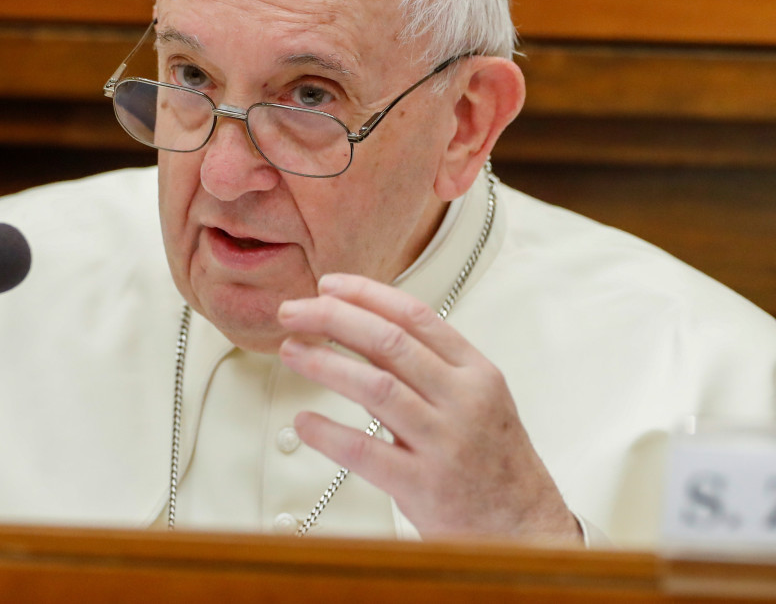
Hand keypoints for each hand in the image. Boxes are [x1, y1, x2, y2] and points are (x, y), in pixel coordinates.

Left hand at [276, 273, 580, 542]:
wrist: (527, 531)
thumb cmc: (493, 463)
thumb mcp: (477, 402)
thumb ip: (429, 368)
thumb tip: (363, 332)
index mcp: (476, 373)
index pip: (416, 317)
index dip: (366, 295)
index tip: (328, 285)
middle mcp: (464, 401)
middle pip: (390, 342)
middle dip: (334, 319)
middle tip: (293, 312)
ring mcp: (445, 443)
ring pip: (376, 387)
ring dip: (325, 364)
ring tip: (290, 351)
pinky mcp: (425, 486)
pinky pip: (366, 452)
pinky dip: (329, 433)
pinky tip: (303, 421)